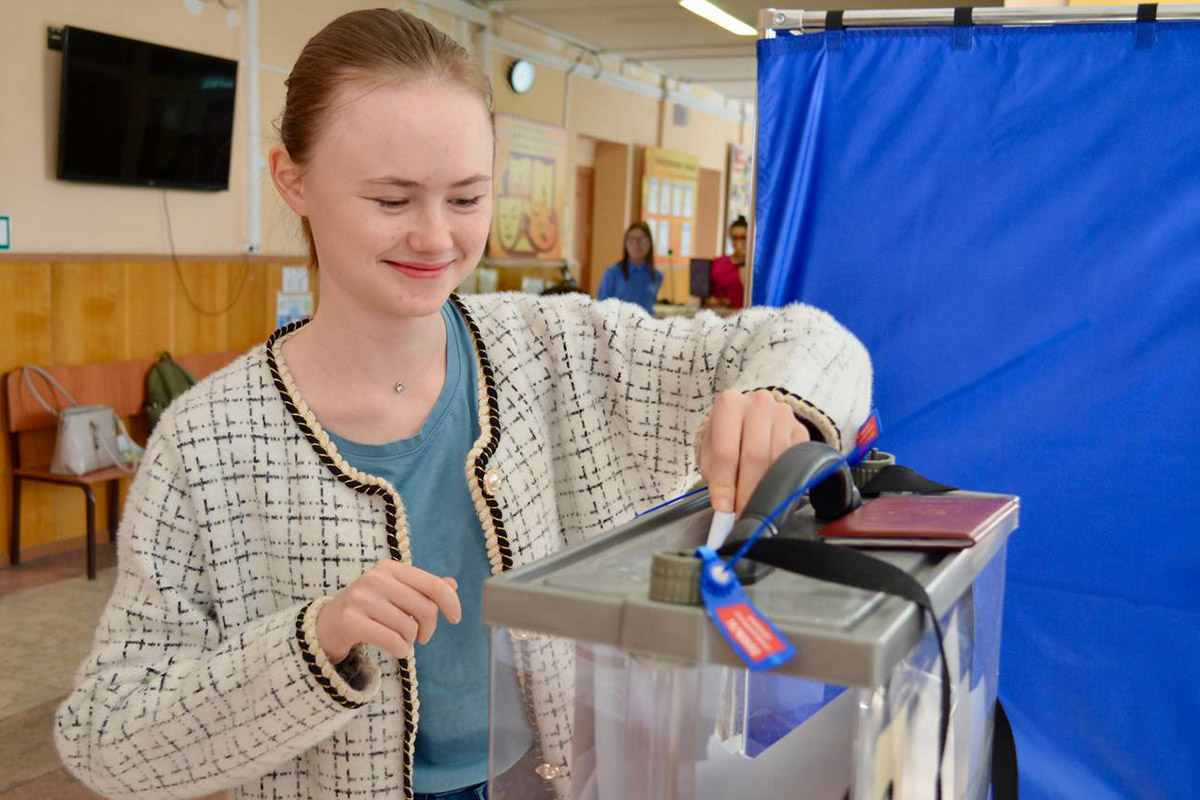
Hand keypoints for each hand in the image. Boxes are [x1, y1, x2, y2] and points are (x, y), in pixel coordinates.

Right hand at [316, 560, 460, 663]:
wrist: (326, 625)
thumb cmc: (368, 609)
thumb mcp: (395, 593)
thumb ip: (423, 589)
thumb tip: (452, 584)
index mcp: (390, 568)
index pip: (433, 585)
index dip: (451, 603)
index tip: (455, 618)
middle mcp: (375, 579)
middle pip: (425, 608)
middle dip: (429, 628)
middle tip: (421, 637)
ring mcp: (361, 599)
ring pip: (409, 628)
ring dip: (410, 641)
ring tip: (400, 640)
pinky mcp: (351, 622)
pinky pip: (393, 641)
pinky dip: (401, 650)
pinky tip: (396, 649)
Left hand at [697, 390, 811, 513]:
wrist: (747, 420)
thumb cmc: (726, 438)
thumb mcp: (710, 453)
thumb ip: (716, 477)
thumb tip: (725, 505)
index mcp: (729, 404)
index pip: (726, 451)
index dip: (725, 483)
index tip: (725, 507)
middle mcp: (758, 403)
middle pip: (755, 455)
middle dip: (748, 490)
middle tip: (743, 512)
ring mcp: (783, 414)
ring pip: (778, 458)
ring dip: (767, 486)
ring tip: (755, 502)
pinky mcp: (801, 428)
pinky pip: (795, 459)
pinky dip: (784, 478)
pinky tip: (773, 486)